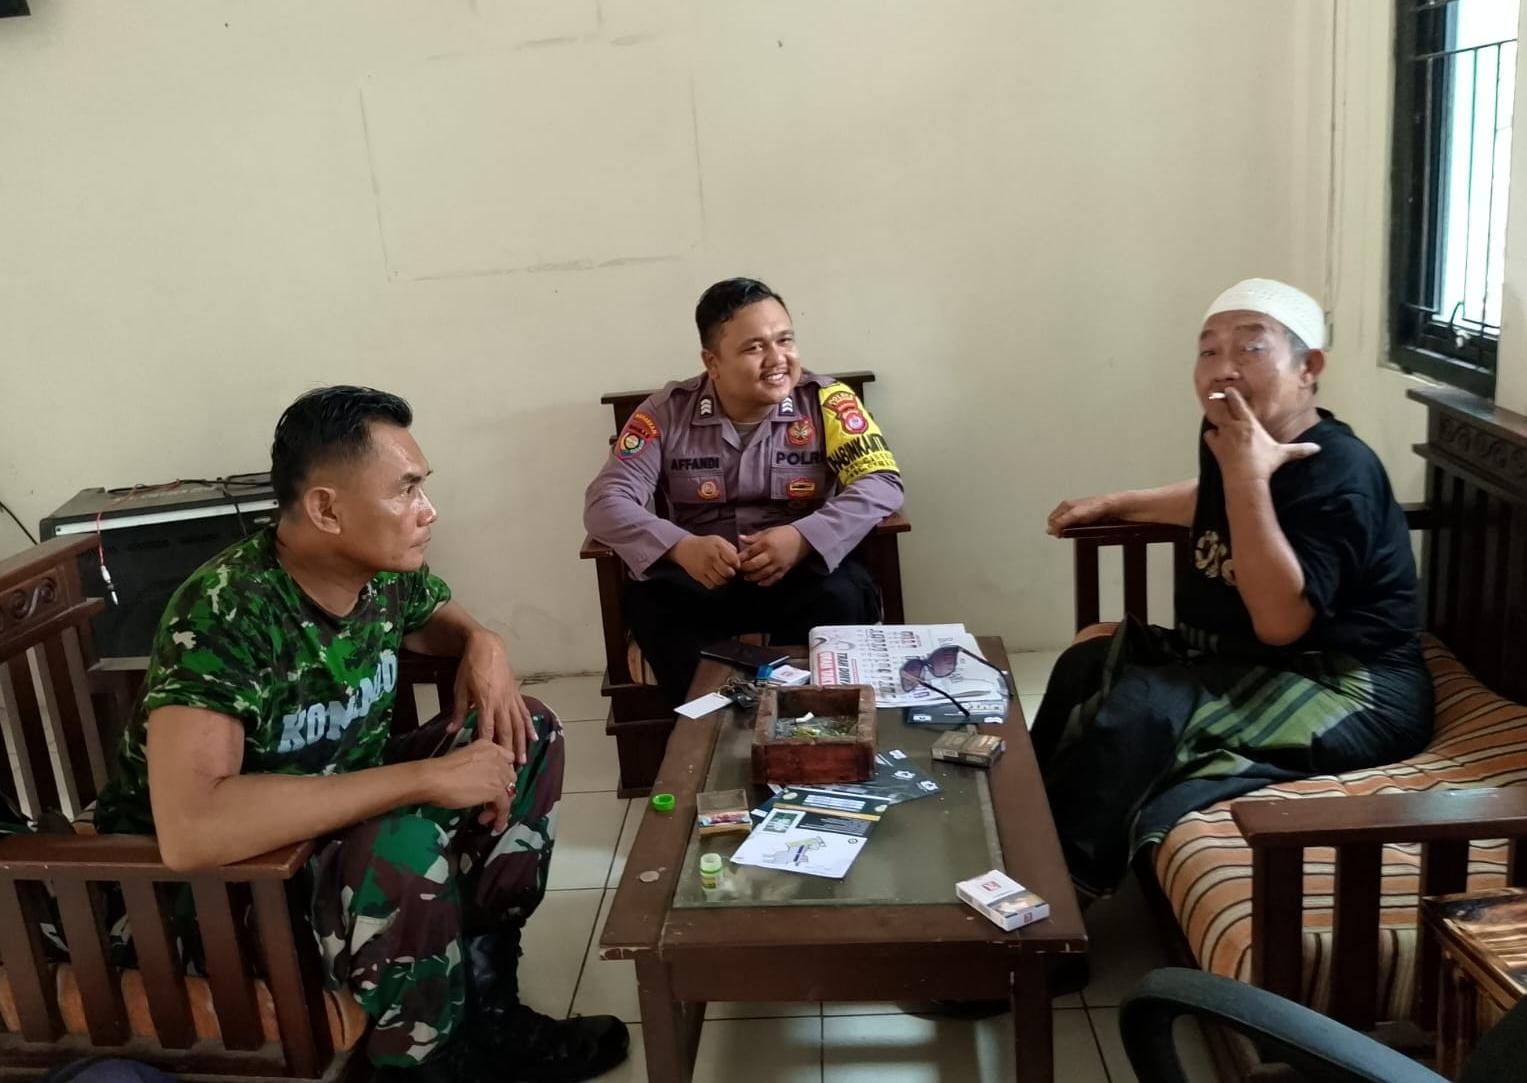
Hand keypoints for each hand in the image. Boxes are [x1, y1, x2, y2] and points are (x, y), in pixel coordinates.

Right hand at [419, 740, 517, 832]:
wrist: (435, 778)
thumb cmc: (441, 770)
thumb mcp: (465, 760)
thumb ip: (478, 766)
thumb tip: (480, 781)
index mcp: (489, 747)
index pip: (506, 761)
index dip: (501, 775)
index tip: (494, 785)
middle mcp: (498, 757)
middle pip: (509, 778)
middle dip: (500, 791)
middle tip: (488, 803)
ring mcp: (499, 773)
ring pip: (509, 792)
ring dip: (498, 805)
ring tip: (485, 816)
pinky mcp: (497, 790)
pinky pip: (505, 806)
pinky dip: (501, 817)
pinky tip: (495, 825)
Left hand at [449, 630, 536, 767]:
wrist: (488, 646)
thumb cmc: (471, 667)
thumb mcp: (460, 688)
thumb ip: (458, 711)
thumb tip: (451, 731)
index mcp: (486, 702)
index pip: (487, 728)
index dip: (489, 745)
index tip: (490, 761)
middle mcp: (502, 703)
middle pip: (507, 730)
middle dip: (509, 750)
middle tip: (512, 769)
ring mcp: (511, 699)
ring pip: (519, 724)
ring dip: (522, 743)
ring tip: (525, 759)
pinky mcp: (516, 695)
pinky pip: (524, 713)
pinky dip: (529, 726)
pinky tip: (534, 737)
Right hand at [669, 534, 740, 588]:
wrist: (685, 548)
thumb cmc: (705, 544)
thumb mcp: (718, 540)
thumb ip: (730, 548)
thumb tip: (739, 560)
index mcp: (718, 547)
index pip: (734, 560)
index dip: (737, 564)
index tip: (734, 564)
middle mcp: (711, 557)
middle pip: (728, 572)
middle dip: (731, 573)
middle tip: (729, 571)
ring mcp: (704, 568)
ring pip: (720, 581)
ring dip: (724, 580)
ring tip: (722, 575)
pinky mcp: (699, 576)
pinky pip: (711, 585)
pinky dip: (715, 584)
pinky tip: (714, 578)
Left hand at [738, 526, 810, 585]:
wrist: (803, 538)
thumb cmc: (783, 533)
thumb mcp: (768, 532)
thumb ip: (754, 537)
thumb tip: (740, 538)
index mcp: (766, 543)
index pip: (749, 552)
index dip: (740, 558)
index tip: (735, 561)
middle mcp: (772, 554)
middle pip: (754, 564)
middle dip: (745, 569)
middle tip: (739, 570)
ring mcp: (778, 563)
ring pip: (762, 573)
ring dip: (753, 577)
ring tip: (746, 577)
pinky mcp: (784, 569)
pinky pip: (773, 579)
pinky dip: (765, 582)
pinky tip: (759, 583)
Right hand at [1047, 494, 1113, 535]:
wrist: (1110, 507)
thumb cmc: (1095, 507)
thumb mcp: (1074, 516)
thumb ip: (1061, 522)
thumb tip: (1050, 530)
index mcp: (1065, 505)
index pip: (1051, 519)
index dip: (1053, 528)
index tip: (1058, 534)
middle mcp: (1069, 508)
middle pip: (1057, 521)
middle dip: (1058, 529)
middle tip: (1063, 535)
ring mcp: (1076, 512)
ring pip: (1066, 523)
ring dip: (1066, 529)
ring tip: (1070, 533)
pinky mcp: (1083, 517)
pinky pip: (1075, 524)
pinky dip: (1075, 529)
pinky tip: (1078, 530)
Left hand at [1203, 388, 1320, 484]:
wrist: (1246, 478)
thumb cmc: (1264, 463)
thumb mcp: (1282, 454)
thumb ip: (1299, 449)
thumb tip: (1318, 448)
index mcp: (1249, 423)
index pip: (1238, 403)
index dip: (1232, 395)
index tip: (1228, 389)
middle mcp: (1234, 426)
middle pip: (1222, 408)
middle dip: (1219, 402)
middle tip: (1215, 396)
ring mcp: (1223, 435)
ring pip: (1215, 420)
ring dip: (1216, 418)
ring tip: (1216, 415)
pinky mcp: (1215, 447)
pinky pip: (1209, 435)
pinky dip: (1212, 435)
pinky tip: (1215, 437)